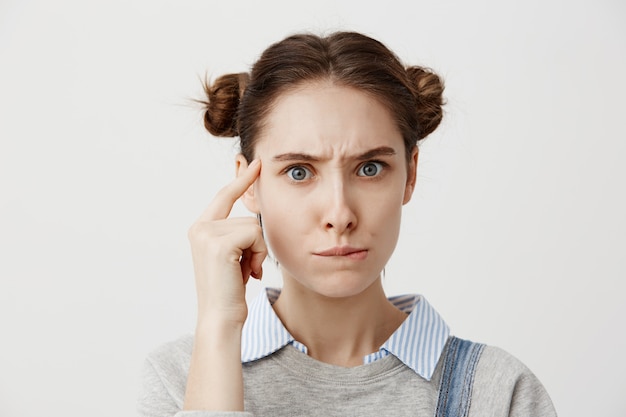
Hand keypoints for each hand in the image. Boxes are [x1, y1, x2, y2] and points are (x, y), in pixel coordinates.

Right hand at [187, 159, 265, 326]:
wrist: (220, 317)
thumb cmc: (230, 291)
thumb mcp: (235, 256)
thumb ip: (239, 234)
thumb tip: (256, 218)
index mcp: (201, 229)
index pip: (225, 196)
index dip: (242, 180)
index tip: (256, 163)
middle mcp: (200, 227)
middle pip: (248, 217)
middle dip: (257, 244)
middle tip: (248, 268)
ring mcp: (207, 233)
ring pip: (254, 227)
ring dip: (259, 252)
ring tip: (245, 272)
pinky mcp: (219, 242)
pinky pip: (256, 235)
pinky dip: (259, 254)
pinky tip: (248, 273)